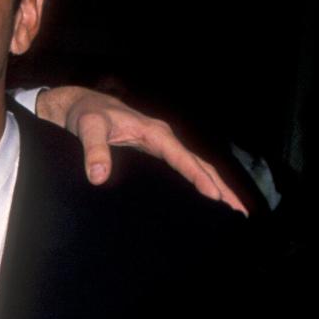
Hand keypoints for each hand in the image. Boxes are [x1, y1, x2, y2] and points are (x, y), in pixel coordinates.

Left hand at [36, 86, 246, 211]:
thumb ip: (94, 150)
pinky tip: (205, 202)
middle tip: (239, 212)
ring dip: (216, 188)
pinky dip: (198, 184)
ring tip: (233, 210)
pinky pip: (183, 171)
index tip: (214, 197)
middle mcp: (164, 140)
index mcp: (155, 133)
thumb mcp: (88, 128)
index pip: (183, 159)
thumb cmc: (85, 114)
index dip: (198, 178)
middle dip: (221, 187)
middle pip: (200, 165)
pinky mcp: (155, 155)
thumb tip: (100, 177)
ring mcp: (162, 148)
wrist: (80, 106)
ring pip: (196, 168)